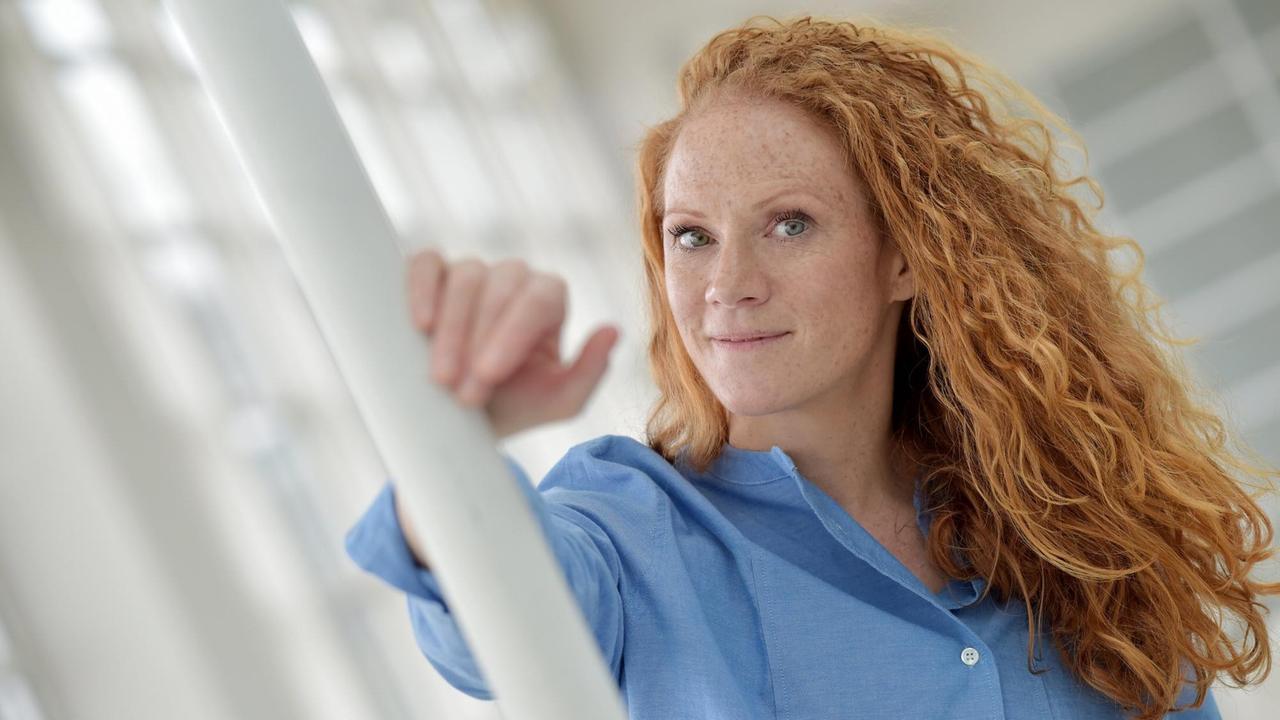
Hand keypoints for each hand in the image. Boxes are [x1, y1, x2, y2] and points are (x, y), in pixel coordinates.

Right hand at [407, 249, 619, 439]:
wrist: (465, 417)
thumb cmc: (516, 405)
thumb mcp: (559, 402)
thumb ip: (591, 372)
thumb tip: (612, 330)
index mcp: (549, 300)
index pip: (541, 298)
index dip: (513, 334)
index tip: (488, 375)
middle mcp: (514, 279)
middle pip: (503, 285)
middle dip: (479, 340)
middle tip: (462, 391)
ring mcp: (472, 272)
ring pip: (466, 277)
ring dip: (452, 330)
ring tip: (441, 378)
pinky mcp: (433, 272)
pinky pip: (427, 263)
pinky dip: (422, 288)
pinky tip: (421, 325)